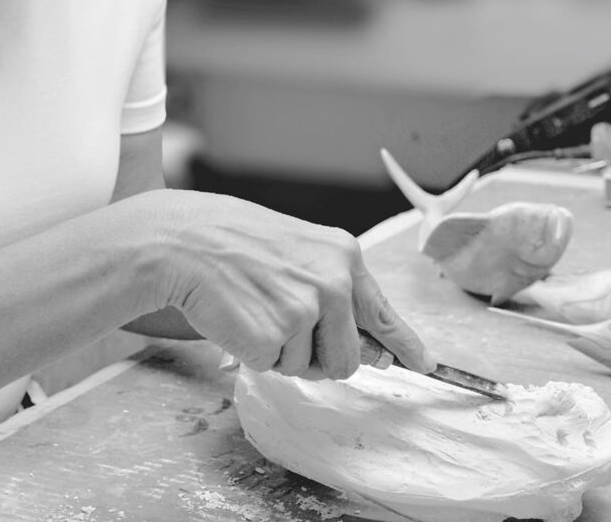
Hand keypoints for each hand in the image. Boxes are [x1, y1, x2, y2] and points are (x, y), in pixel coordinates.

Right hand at [148, 190, 434, 380]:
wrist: (185, 241)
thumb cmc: (236, 243)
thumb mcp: (299, 252)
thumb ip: (337, 293)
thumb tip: (376, 350)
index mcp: (343, 255)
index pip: (384, 312)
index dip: (406, 345)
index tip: (425, 364)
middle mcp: (333, 282)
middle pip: (350, 358)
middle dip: (318, 355)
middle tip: (280, 320)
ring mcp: (305, 310)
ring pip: (313, 369)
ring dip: (285, 354)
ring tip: (256, 310)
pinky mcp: (274, 337)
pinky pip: (276, 369)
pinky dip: (255, 354)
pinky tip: (240, 318)